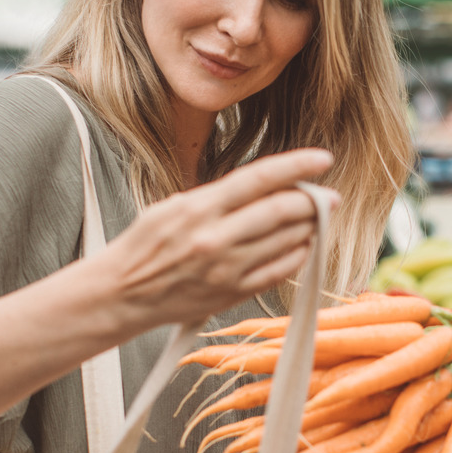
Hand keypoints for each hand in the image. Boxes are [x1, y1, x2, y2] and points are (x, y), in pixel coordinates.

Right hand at [94, 148, 337, 325]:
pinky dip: (298, 255)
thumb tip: (263, 187)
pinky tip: (302, 246)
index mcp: (199, 208)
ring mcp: (226, 269)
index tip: (322, 158)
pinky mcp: (232, 293)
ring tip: (316, 219)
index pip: (259, 178)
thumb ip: (217, 196)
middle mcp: (215, 238)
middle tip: (329, 196)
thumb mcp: (173, 206)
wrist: (122, 294)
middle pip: (281, 211)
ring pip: (286, 241)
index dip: (296, 165)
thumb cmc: (145, 245)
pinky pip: (279, 272)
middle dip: (313, 201)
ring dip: (309, 228)